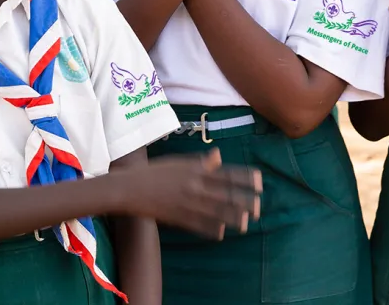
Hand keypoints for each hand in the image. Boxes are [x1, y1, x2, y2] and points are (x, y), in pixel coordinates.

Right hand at [122, 150, 261, 239]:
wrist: (128, 188)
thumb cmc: (153, 172)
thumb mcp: (177, 162)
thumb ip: (200, 162)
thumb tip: (219, 155)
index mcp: (194, 171)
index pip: (225, 173)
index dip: (244, 178)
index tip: (260, 182)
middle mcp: (193, 186)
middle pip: (224, 194)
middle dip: (243, 200)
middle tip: (258, 206)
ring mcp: (185, 203)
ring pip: (214, 212)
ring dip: (232, 217)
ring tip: (246, 223)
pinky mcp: (177, 217)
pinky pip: (197, 225)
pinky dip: (210, 229)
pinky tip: (221, 233)